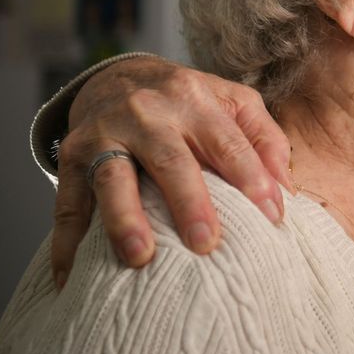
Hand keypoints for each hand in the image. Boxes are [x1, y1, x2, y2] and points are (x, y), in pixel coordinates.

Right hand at [52, 57, 291, 287]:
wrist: (116, 76)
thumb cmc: (188, 100)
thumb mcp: (233, 102)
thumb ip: (265, 139)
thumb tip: (287, 191)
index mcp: (194, 99)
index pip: (228, 142)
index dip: (252, 179)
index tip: (271, 218)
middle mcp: (147, 113)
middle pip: (170, 159)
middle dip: (189, 202)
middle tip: (206, 243)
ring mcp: (105, 133)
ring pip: (113, 177)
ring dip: (125, 218)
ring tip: (141, 257)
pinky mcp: (70, 156)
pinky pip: (67, 202)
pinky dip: (66, 242)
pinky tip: (71, 277)